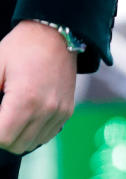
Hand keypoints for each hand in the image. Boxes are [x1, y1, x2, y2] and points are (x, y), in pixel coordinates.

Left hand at [0, 22, 77, 154]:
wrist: (56, 33)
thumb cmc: (21, 47)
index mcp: (25, 99)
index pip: (3, 137)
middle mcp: (46, 109)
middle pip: (17, 145)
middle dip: (2, 137)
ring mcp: (59, 112)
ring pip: (32, 143)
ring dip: (17, 137)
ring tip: (9, 118)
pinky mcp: (67, 111)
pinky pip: (46, 135)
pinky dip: (33, 133)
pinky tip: (26, 118)